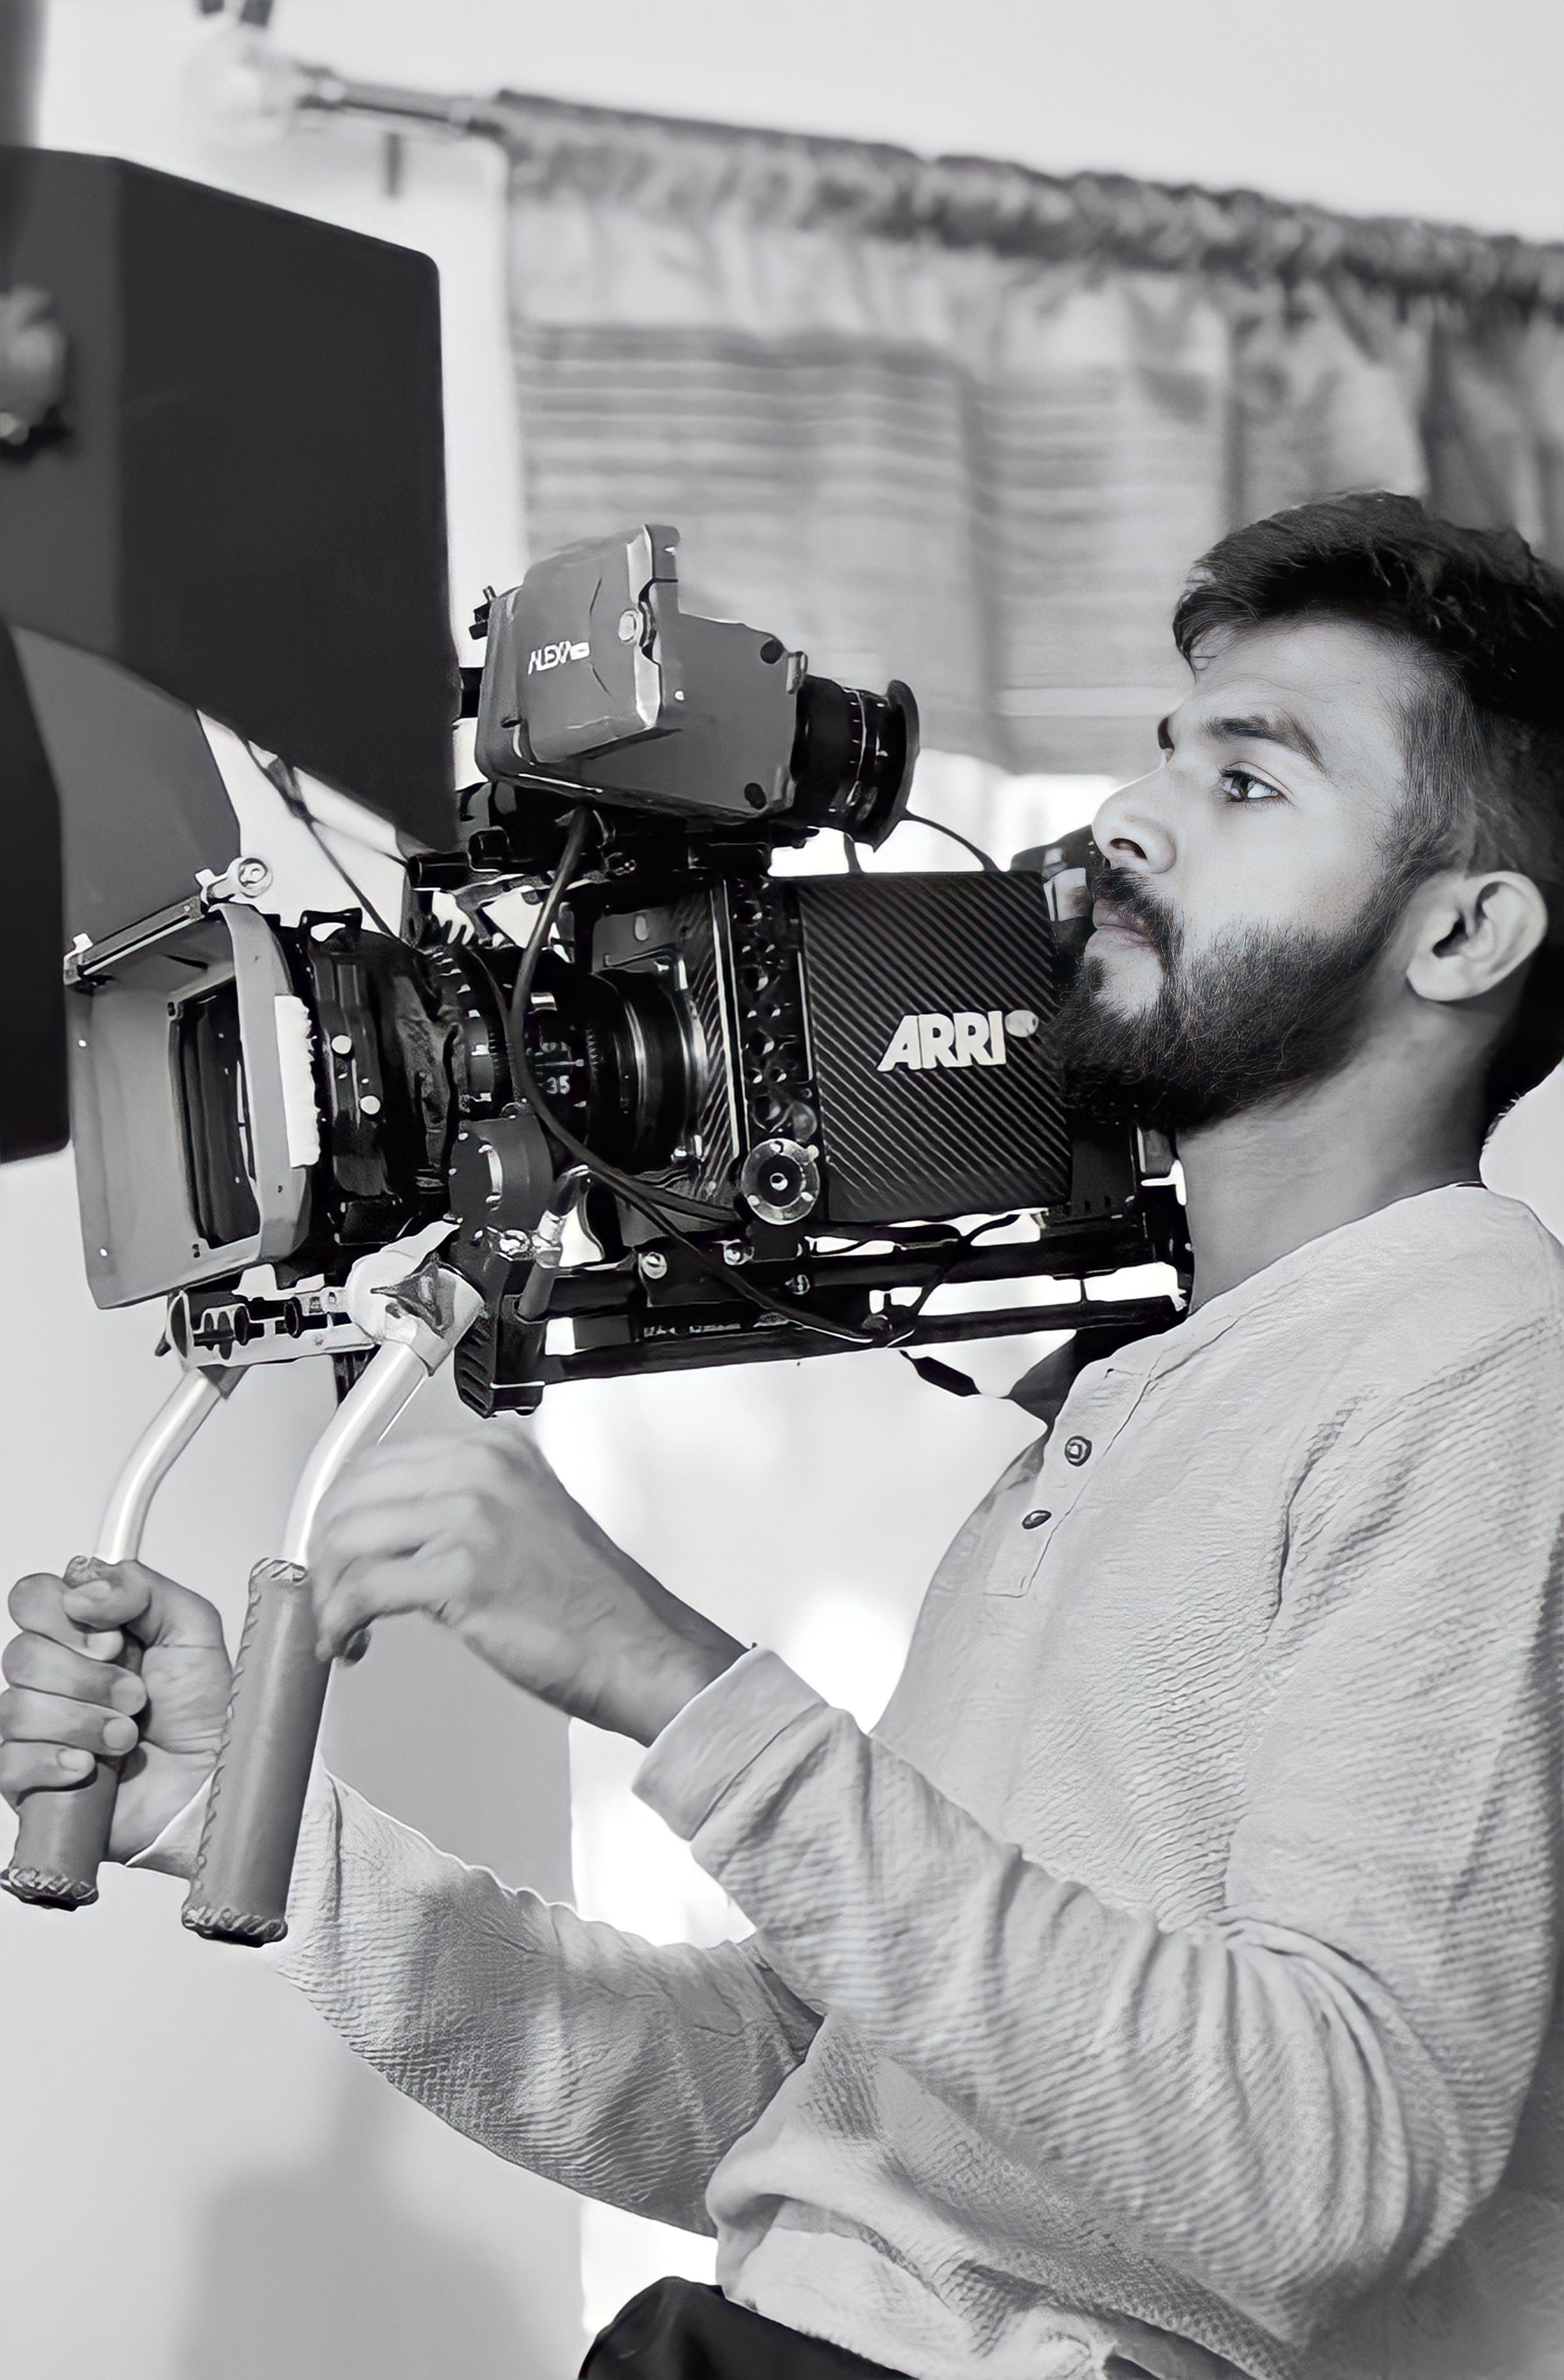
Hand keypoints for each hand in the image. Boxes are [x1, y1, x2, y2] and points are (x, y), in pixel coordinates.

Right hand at [1, 1562, 231, 1861]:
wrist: (207, 1785)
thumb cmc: (204, 1713)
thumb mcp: (192, 1630)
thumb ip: (142, 1587)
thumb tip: (80, 1589)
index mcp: (85, 1633)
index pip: (32, 1599)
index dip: (62, 1616)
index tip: (112, 1640)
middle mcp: (57, 1676)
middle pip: (20, 1654)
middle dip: (85, 1677)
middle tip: (135, 1696)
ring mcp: (40, 1729)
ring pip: (16, 1707)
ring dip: (82, 1722)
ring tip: (126, 1737)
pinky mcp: (32, 1779)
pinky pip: (9, 1761)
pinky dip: (52, 1761)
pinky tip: (87, 1766)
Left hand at [311, 1425, 742, 1743]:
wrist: (638, 1649)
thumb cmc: (587, 1603)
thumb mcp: (524, 1520)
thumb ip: (460, 1508)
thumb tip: (385, 1533)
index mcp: (495, 1451)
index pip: (378, 1461)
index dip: (338, 1511)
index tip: (331, 1548)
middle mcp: (481, 1471)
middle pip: (352, 1494)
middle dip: (324, 1551)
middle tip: (327, 1590)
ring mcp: (472, 1516)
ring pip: (347, 1540)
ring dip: (328, 1592)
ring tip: (341, 1623)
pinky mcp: (462, 1572)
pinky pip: (361, 1590)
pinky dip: (339, 1621)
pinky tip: (349, 1642)